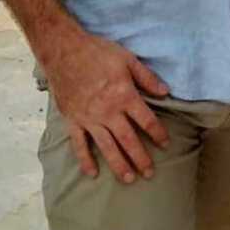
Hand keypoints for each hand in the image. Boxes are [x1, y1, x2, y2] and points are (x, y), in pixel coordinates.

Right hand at [39, 28, 169, 182]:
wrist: (63, 50)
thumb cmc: (98, 52)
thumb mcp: (128, 59)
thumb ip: (147, 78)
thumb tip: (165, 92)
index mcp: (124, 96)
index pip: (146, 121)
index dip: (158, 134)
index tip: (165, 144)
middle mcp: (108, 111)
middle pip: (128, 140)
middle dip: (141, 158)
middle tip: (149, 173)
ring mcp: (89, 118)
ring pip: (107, 147)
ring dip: (118, 165)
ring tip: (129, 179)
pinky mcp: (73, 120)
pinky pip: (79, 144)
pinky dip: (85, 160)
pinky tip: (92, 173)